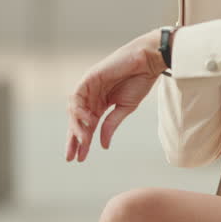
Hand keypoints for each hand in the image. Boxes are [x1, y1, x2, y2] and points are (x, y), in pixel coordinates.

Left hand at [66, 30, 163, 161]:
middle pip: (77, 121)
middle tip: (73, 156)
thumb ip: (111, 125)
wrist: (147, 62)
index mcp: (100, 104)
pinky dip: (80, 109)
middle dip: (74, 139)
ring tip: (84, 140)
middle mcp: (92, 96)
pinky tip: (88, 120)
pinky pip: (78, 96)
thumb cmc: (139, 81)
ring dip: (78, 127)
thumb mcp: (124, 108)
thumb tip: (103, 145)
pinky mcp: (89, 78)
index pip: (87, 126)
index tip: (80, 159)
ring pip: (74, 111)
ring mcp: (89, 87)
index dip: (82, 143)